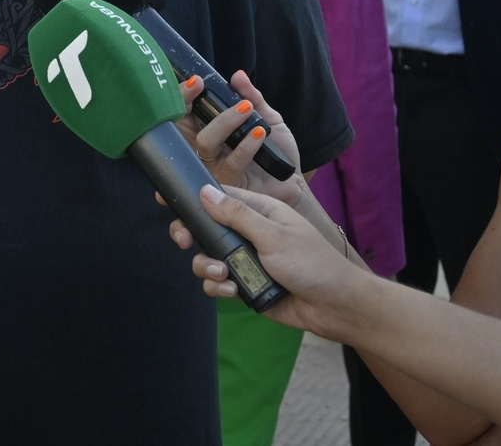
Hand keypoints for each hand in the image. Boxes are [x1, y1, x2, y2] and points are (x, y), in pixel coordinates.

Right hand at [169, 184, 367, 337]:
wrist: (335, 307)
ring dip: (207, 267)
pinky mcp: (245, 285)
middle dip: (191, 235)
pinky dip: (219, 287)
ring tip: (223, 275)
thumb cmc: (312, 263)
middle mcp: (249, 233)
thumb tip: (204, 192)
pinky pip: (218, 282)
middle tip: (184, 241)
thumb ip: (237, 215)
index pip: (219, 197)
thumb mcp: (273, 235)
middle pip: (205, 228)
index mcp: (259, 212)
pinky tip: (232, 291)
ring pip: (207, 257)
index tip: (165, 199)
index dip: (192, 197)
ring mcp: (246, 259)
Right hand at [174, 72, 303, 205]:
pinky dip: (246, 144)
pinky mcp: (228, 183)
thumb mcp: (266, 117)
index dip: (183, 95)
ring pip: (205, 142)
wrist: (292, 180)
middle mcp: (204, 148)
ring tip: (246, 109)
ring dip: (224, 121)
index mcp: (208, 129)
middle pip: (180, 126)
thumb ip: (252, 97)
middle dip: (187, 103)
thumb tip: (238, 76)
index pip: (184, 111)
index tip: (197, 81)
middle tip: (203, 87)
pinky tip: (259, 133)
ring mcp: (213, 167)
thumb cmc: (276, 150)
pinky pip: (232, 161)